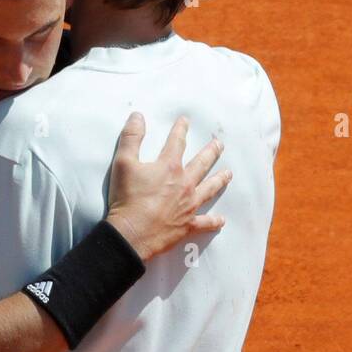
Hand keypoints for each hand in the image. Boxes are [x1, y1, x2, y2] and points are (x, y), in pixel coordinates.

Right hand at [105, 114, 231, 261]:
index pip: (177, 142)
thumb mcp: (123, 163)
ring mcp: (188, 205)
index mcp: (169, 167)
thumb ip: (131, 138)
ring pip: (209, 189)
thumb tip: (138, 117)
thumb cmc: (127, 199)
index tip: (185, 121)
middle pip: (202, 163)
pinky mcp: (187, 224)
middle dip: (211, 151)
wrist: (131, 234)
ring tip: (228, 174)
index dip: (180, 130)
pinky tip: (221, 220)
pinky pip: (205, 222)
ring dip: (220, 180)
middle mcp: (184, 184)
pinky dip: (214, 221)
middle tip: (219, 144)